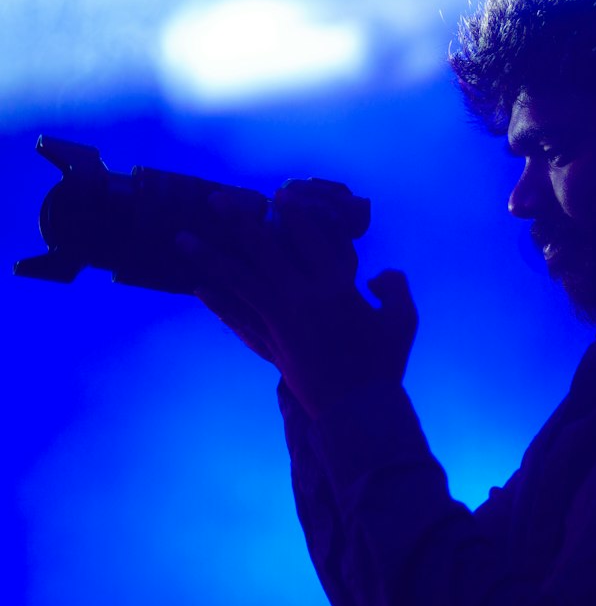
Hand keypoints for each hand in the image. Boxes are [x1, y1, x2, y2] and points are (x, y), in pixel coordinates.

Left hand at [177, 179, 416, 419]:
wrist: (356, 411)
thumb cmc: (384, 364)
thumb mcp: (402, 321)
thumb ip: (394, 289)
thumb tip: (378, 274)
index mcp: (335, 287)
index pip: (310, 238)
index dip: (293, 212)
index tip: (278, 193)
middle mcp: (300, 298)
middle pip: (261, 250)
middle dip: (237, 221)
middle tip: (214, 199)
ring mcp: (279, 323)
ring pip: (237, 281)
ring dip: (208, 257)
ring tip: (182, 238)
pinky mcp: (268, 345)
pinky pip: (236, 318)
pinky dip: (217, 302)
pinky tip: (199, 287)